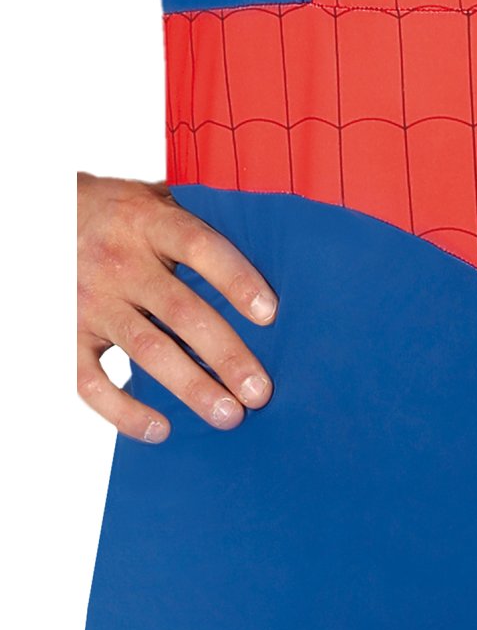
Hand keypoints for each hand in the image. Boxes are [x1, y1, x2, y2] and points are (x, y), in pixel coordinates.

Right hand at [77, 172, 276, 443]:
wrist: (45, 214)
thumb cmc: (125, 213)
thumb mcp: (162, 200)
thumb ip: (205, 223)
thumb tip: (278, 248)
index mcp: (152, 222)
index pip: (201, 248)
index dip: (236, 280)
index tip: (270, 315)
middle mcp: (121, 262)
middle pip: (182, 312)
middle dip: (225, 355)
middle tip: (260, 391)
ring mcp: (92, 299)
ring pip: (146, 350)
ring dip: (190, 387)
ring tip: (228, 415)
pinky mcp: (67, 332)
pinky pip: (89, 379)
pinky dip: (122, 411)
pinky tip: (160, 430)